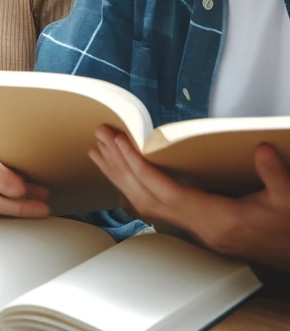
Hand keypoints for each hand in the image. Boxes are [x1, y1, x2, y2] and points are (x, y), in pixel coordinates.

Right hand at [0, 117, 50, 216]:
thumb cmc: (6, 138)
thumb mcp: (12, 138)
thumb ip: (18, 154)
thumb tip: (39, 184)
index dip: (0, 177)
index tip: (23, 188)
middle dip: (5, 201)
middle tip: (35, 206)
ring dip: (2, 210)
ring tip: (30, 209)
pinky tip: (12, 210)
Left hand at [90, 127, 289, 268]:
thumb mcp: (289, 200)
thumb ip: (274, 175)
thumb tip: (261, 150)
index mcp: (217, 219)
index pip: (166, 191)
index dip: (140, 167)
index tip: (120, 143)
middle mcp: (199, 227)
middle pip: (146, 196)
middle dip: (120, 165)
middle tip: (100, 136)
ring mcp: (196, 232)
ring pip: (146, 205)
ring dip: (120, 176)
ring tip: (98, 151)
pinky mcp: (197, 229)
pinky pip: (155, 208)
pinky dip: (133, 188)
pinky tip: (121, 176)